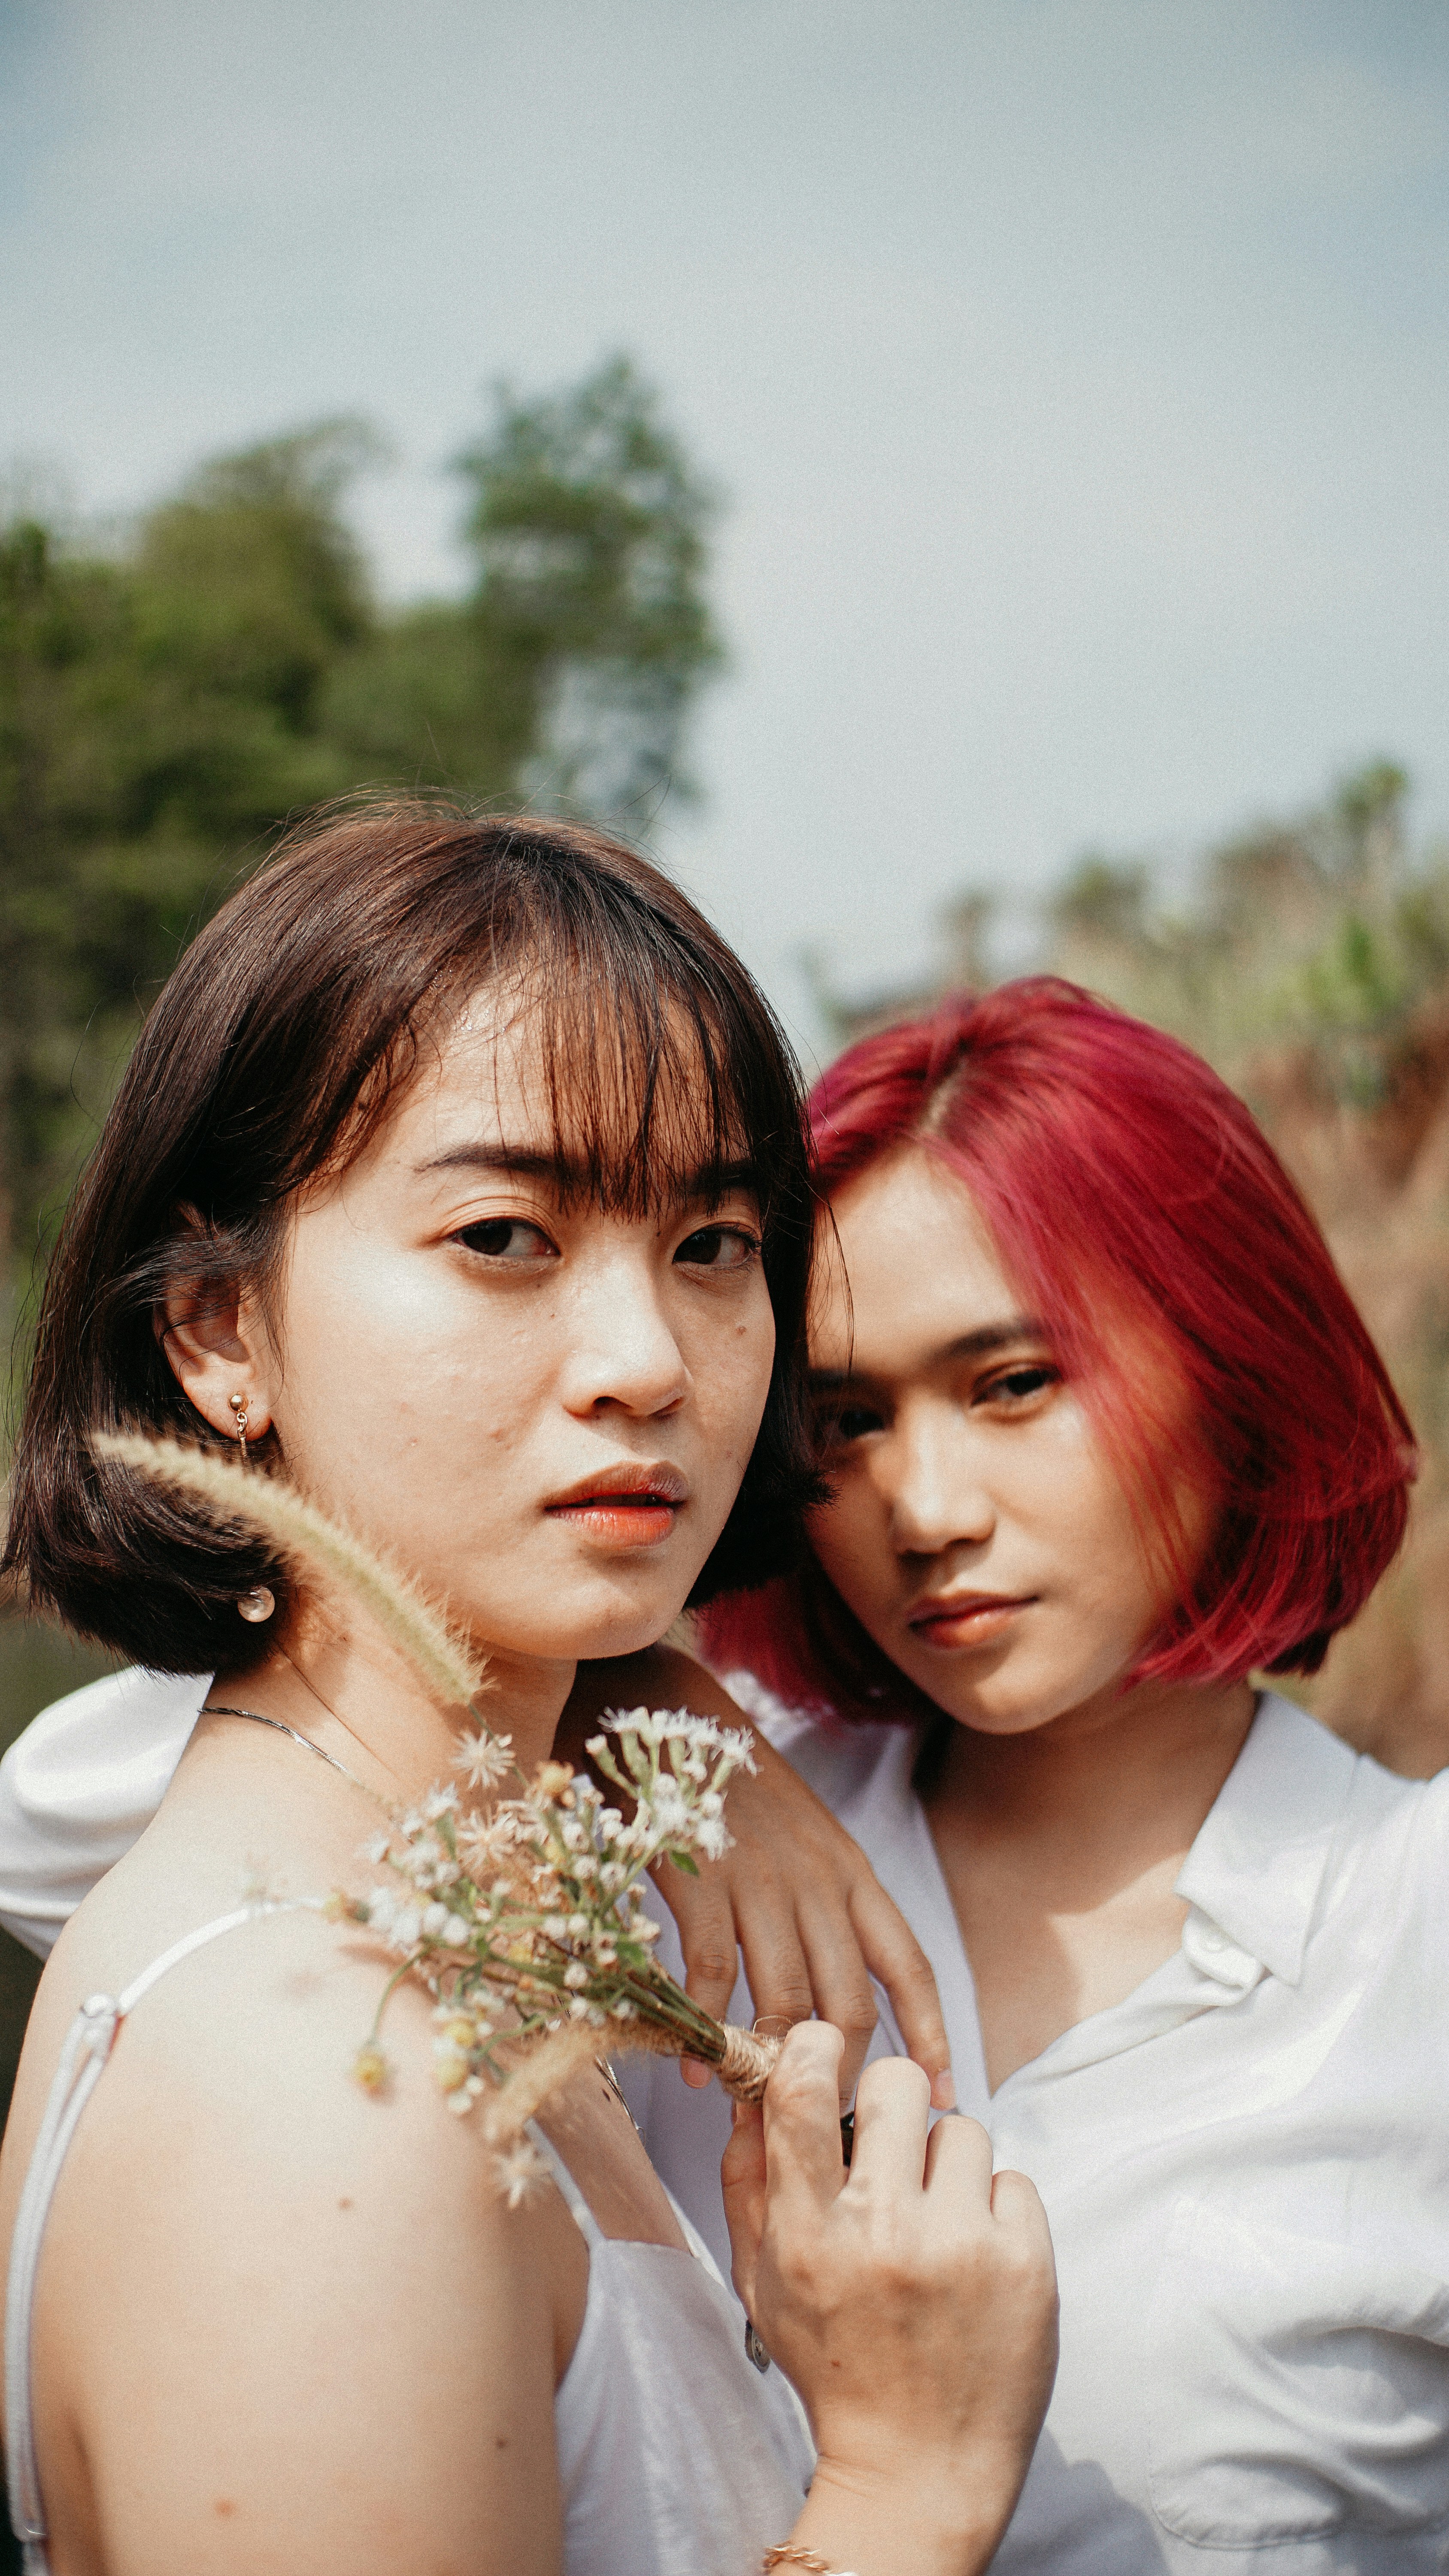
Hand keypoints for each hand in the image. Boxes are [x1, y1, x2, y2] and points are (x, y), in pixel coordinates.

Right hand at [558, 1645, 953, 2106]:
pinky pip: (712, 1975)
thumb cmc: (734, 1785)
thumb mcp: (803, 1839)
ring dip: (774, 2065)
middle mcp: (816, 1880)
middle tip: (827, 2126)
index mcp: (850, 1870)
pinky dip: (706, 2031)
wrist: (664, 1709)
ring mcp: (759, 1880)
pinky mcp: (700, 1880)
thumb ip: (821, 1907)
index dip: (932, 2033)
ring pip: (787, 1998)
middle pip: (851, 2001)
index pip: (908, 1964)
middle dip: (844, 2072)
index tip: (944, 2095)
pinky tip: (696, 2069)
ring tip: (760, 2111)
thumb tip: (827, 1999)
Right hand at [723, 2024, 1057, 2575]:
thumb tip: (754, 2086)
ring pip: (962, 2129)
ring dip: (947, 2166)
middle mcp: (885, 2232)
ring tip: (936, 2224)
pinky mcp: (1026, 2264)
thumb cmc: (833, 2365)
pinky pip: (1013, 2178)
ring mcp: (961, 2246)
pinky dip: (993, 2209)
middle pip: (895, 2082)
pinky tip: (974, 2259)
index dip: (813, 2046)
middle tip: (892, 2145)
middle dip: (892, 2100)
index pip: (801, 2091)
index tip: (824, 2050)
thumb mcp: (765, 2280)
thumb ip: (748, 2179)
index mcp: (810, 2233)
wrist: (918, 2470)